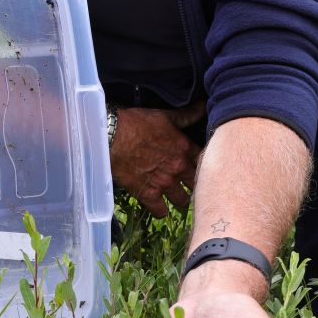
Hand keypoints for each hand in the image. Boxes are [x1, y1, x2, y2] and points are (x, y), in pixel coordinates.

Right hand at [110, 101, 204, 216]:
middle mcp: (178, 168)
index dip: (205, 166)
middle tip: (189, 185)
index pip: (205, 163)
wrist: (112, 136)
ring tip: (176, 198)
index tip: (200, 168)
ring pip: (183, 201)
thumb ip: (187, 115)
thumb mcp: (165, 116)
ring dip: (181, 200)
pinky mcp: (147, 194)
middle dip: (194, 185)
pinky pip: (161, 212)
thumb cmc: (137, 123)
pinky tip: (159, 206)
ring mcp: (164, 183)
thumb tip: (204, 105)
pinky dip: (161, 211)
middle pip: (197, 185)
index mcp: (185, 149)